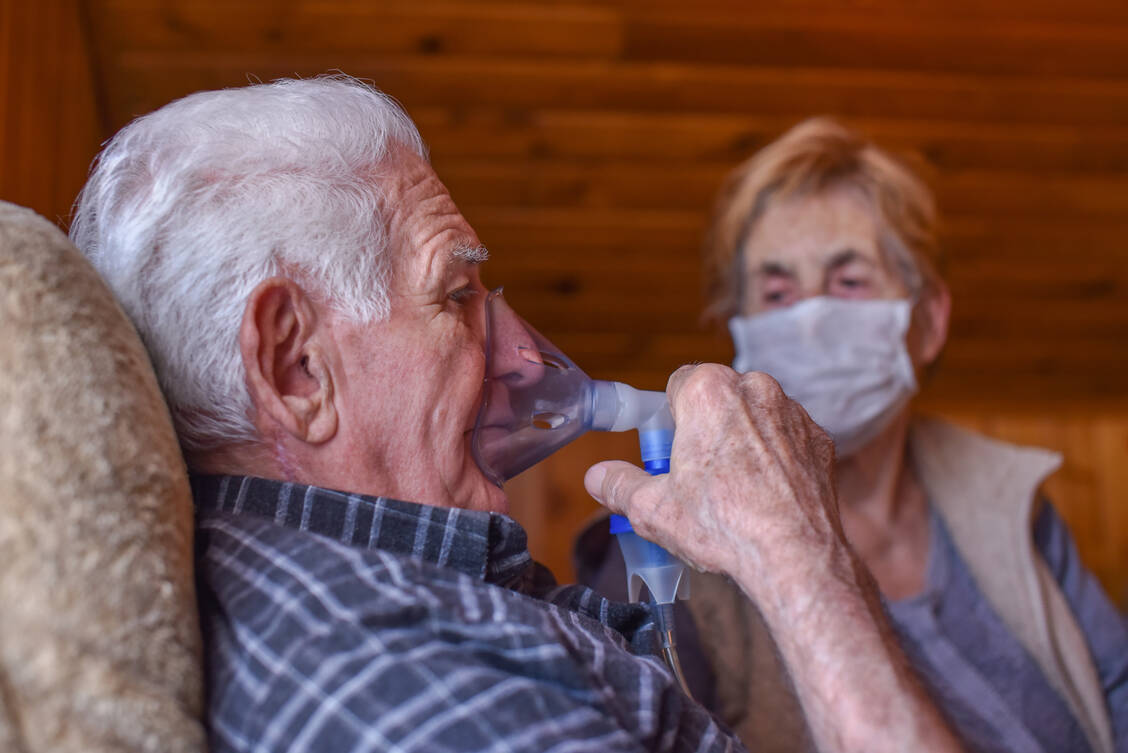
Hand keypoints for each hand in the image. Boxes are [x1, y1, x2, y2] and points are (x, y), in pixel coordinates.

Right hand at [586, 364, 966, 752]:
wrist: (795, 558)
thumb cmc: (723, 526)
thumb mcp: (651, 510)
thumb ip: (618, 485)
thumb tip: (597, 477)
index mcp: (709, 391)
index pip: (678, 384)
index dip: (669, 420)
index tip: (669, 453)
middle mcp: (755, 387)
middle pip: (717, 400)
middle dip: (706, 430)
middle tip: (697, 478)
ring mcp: (793, 412)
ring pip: (754, 418)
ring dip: (742, 442)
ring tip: (735, 493)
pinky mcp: (819, 439)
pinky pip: (786, 440)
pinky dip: (775, 459)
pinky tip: (766, 497)